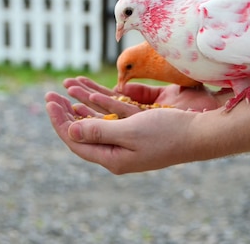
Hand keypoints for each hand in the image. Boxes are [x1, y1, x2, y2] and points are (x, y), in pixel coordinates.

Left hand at [45, 91, 204, 172]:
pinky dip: (99, 107)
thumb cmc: (168, 133)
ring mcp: (129, 143)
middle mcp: (118, 153)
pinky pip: (112, 119)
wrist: (199, 134)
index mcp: (113, 158)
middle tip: (50, 94)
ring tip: (65, 91)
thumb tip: (69, 131)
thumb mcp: (130, 132)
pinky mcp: (139, 132)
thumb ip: (99, 131)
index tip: (50, 101)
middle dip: (65, 113)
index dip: (60, 121)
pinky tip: (91, 96)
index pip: (76, 141)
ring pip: (97, 124)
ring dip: (80, 106)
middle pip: (83, 133)